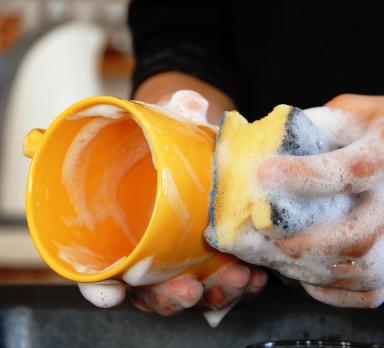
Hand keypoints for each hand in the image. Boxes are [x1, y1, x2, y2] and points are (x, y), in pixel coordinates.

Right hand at [78, 75, 267, 314]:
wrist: (194, 145)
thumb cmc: (165, 141)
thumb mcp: (164, 122)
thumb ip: (172, 113)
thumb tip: (189, 103)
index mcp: (120, 229)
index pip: (98, 269)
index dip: (100, 287)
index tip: (113, 294)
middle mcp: (148, 252)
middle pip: (148, 291)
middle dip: (169, 296)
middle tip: (190, 288)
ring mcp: (180, 259)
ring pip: (191, 290)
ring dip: (213, 293)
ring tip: (238, 278)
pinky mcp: (212, 259)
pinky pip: (224, 282)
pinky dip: (241, 284)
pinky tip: (258, 275)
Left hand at [256, 94, 383, 307]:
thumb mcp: (355, 109)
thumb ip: (316, 126)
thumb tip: (265, 150)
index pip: (352, 169)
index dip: (304, 175)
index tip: (263, 175)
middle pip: (359, 233)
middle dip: (305, 241)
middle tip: (265, 235)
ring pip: (366, 269)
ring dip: (316, 271)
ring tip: (279, 260)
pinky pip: (376, 288)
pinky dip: (338, 293)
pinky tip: (309, 280)